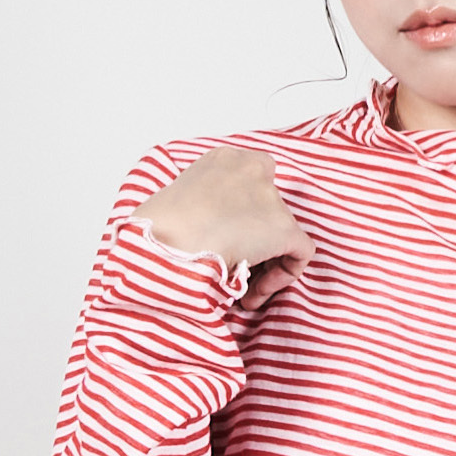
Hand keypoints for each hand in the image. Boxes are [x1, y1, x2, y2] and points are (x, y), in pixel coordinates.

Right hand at [140, 150, 310, 293]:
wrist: (162, 248)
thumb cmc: (155, 234)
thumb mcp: (174, 205)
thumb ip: (202, 208)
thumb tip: (210, 232)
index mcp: (222, 160)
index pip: (251, 182)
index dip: (245, 215)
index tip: (227, 238)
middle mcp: (250, 169)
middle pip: (270, 210)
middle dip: (257, 242)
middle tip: (236, 268)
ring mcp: (270, 198)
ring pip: (284, 236)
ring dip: (264, 265)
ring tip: (239, 290)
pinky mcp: (283, 228)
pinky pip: (301, 254)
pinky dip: (283, 276)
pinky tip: (253, 295)